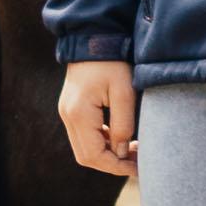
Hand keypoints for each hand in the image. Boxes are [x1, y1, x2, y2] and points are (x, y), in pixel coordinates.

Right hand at [57, 60, 138, 177]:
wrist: (93, 38)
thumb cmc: (112, 62)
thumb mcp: (124, 92)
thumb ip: (124, 124)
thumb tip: (122, 152)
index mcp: (79, 114)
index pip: (94, 155)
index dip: (116, 166)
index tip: (138, 167)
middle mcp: (68, 116)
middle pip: (86, 156)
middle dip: (112, 164)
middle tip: (137, 162)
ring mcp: (67, 113)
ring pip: (84, 148)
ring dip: (108, 154)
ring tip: (134, 151)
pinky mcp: (72, 109)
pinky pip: (85, 136)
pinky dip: (102, 143)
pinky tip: (122, 139)